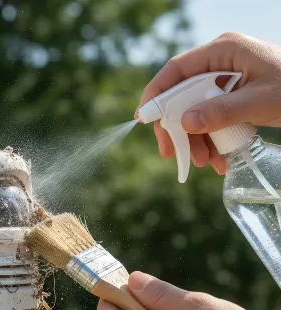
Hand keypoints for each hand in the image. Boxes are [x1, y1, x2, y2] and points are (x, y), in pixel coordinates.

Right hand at [135, 33, 280, 174]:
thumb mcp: (261, 100)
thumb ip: (222, 110)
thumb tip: (185, 123)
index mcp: (222, 52)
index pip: (176, 70)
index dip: (156, 93)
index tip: (143, 118)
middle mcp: (218, 65)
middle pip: (181, 96)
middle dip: (176, 128)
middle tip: (171, 153)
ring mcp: (222, 83)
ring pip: (194, 113)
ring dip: (195, 141)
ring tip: (205, 163)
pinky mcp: (228, 99)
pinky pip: (209, 120)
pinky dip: (210, 141)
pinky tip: (217, 159)